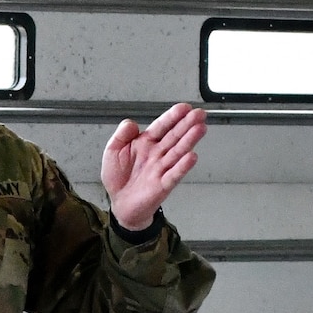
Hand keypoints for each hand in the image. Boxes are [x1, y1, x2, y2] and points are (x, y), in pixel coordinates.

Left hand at [100, 102, 206, 231]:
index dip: (172, 116)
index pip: (161, 126)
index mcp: (145, 143)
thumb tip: (131, 123)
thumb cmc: (118, 178)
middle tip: (199, 114)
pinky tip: (191, 157)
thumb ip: (121, 135)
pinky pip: (174, 174)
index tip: (183, 108)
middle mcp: (156, 154)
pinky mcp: (163, 185)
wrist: (120, 204)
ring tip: (200, 129)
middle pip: (174, 136)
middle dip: (187, 124)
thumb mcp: (112, 150)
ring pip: (178, 152)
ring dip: (189, 140)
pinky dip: (183, 166)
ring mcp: (161, 169)